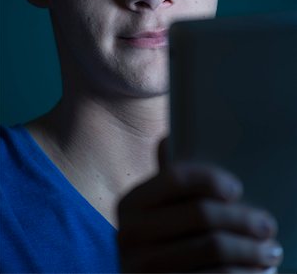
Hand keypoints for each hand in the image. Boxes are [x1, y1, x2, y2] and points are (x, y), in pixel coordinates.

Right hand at [117, 138, 282, 272]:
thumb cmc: (164, 237)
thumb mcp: (158, 209)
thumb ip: (167, 181)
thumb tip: (168, 138)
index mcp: (131, 203)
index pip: (176, 177)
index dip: (210, 178)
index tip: (237, 189)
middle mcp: (130, 234)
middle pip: (201, 214)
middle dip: (242, 218)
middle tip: (267, 225)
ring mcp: (143, 267)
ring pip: (213, 248)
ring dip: (250, 249)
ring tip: (270, 250)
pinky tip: (256, 271)